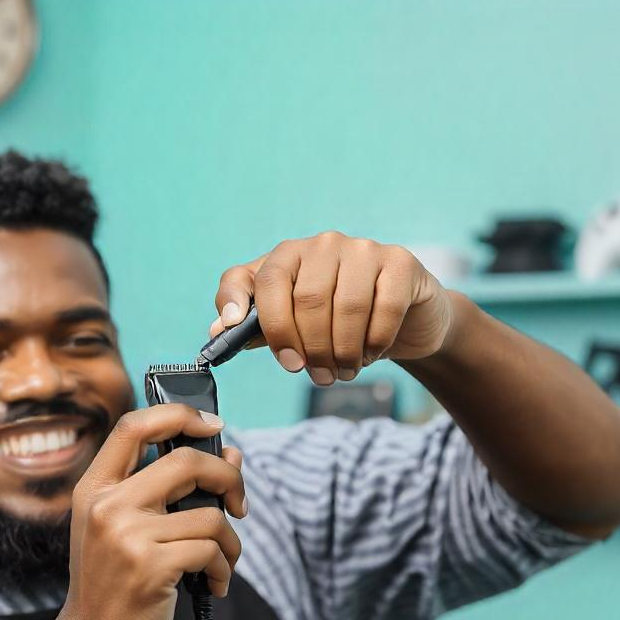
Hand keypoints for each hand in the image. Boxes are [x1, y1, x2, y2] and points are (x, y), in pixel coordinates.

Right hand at [51, 404, 245, 619]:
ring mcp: (127, 536)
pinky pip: (211, 550)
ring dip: (230, 543)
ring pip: (210, 514)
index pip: (134, 425)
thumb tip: (231, 452)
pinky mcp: (150, 568)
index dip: (179, 415)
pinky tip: (214, 584)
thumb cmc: (113, 586)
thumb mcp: (124, 529)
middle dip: (229, 478)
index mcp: (94, 488)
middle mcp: (106, 505)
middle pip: (186, 460)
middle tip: (238, 503)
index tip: (212, 425)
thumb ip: (168, 490)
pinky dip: (224, 569)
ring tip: (221, 563)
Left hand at [209, 231, 454, 384]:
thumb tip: (218, 330)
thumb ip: (252, 324)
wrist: (400, 318)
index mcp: (289, 254)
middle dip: (313, 349)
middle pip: (309, 301)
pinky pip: (384, 309)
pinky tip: (371, 353)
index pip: (265, 282)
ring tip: (343, 371)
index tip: (285, 361)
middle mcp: (324, 244)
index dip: (272, 326)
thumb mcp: (290, 322)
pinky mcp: (400, 263)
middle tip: (319, 376)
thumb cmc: (335, 321)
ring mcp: (364, 249)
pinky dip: (375, 342)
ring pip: (347, 307)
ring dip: (344, 351)